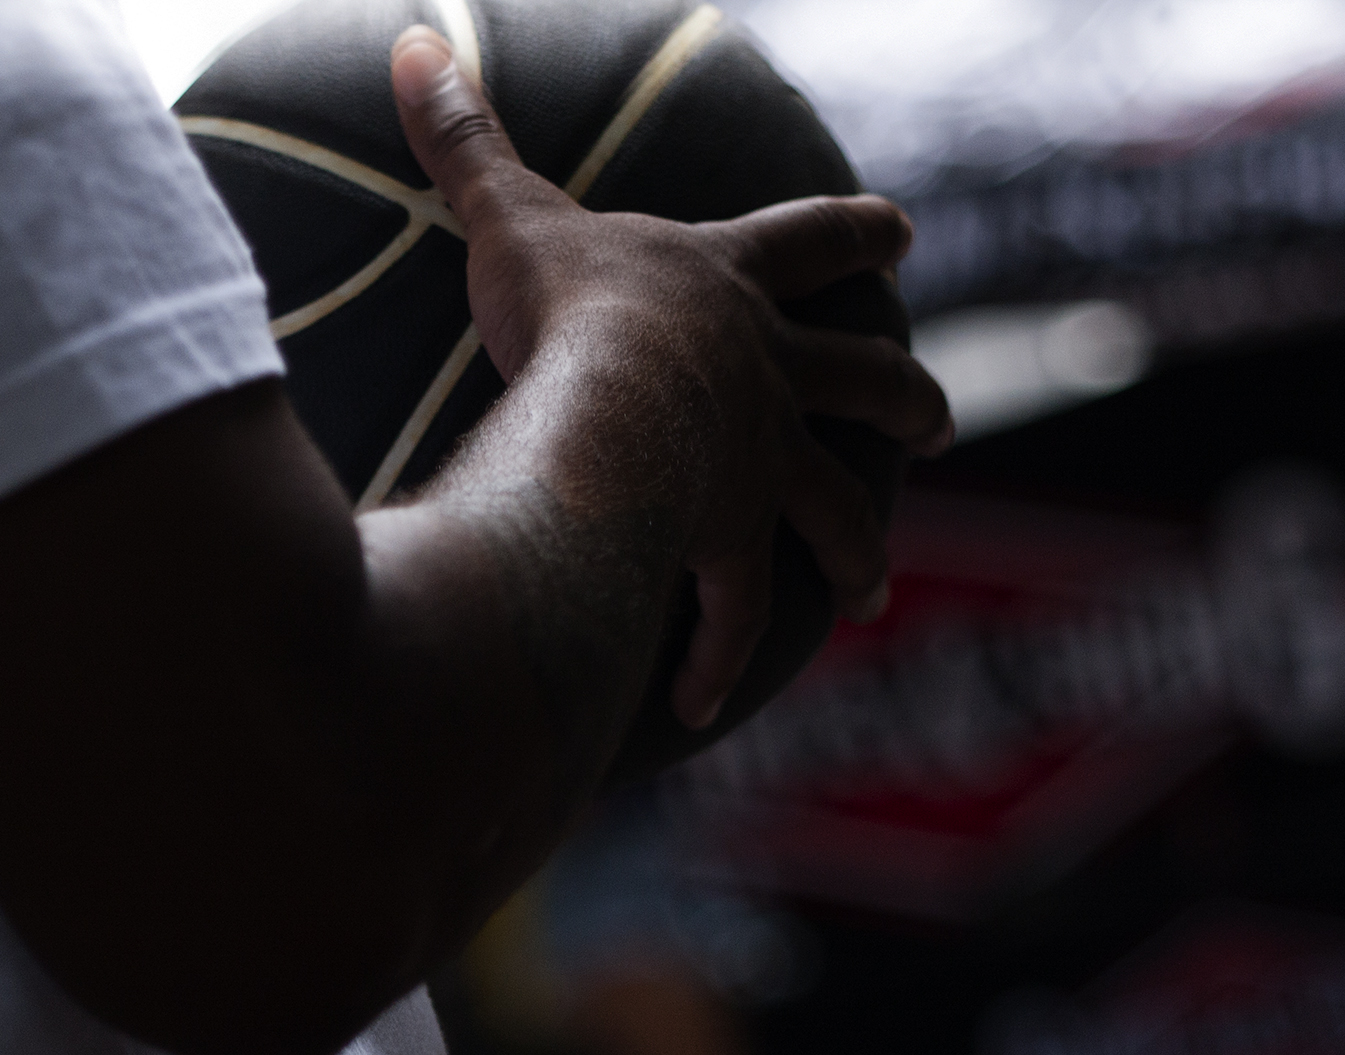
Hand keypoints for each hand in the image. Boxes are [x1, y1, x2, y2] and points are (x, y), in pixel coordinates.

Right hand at [389, 28, 949, 726]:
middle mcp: (769, 375)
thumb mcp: (511, 211)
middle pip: (868, 381)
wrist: (606, 400)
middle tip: (939, 423)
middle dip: (907, 401)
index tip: (901, 236)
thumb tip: (406, 39)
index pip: (817, 239)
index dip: (860, 233)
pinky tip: (702, 699)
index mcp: (730, 288)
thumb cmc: (566, 307)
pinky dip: (716, 652)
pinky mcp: (728, 537)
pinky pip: (732, 606)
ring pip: (835, 506)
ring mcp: (761, 462)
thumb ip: (465, 136)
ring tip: (871, 587)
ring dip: (857, 548)